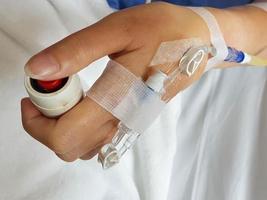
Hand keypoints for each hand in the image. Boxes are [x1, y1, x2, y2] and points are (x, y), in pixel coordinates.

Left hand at [21, 2, 209, 160]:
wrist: (198, 42)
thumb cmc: (163, 31)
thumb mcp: (118, 31)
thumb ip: (77, 51)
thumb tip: (38, 70)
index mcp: (118, 100)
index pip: (65, 136)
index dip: (37, 119)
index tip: (38, 90)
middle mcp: (123, 121)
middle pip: (69, 147)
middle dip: (49, 121)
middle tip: (56, 87)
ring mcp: (129, 124)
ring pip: (83, 146)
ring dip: (64, 123)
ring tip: (73, 90)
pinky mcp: (133, 121)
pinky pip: (97, 138)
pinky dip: (81, 124)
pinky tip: (88, 98)